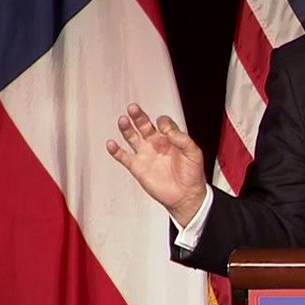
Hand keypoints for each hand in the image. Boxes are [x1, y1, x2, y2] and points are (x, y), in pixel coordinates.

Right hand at [106, 103, 207, 225]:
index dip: (162, 122)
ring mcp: (146, 155)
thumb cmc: (192, 174)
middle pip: (143, 125)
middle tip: (133, 108)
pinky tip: (112, 143)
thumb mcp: (193, 153)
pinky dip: (116, 151)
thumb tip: (169, 130)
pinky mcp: (138, 167)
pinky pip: (124, 157)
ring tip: (123, 120)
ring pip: (132, 137)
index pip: (162, 123)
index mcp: (170, 139)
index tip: (164, 127)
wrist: (186, 196)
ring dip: (126, 128)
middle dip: (138, 116)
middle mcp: (156, 144)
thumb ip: (182, 139)